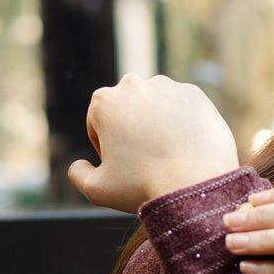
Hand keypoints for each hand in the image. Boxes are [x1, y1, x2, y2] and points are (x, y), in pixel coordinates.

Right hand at [68, 74, 239, 212]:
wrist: (195, 182)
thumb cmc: (143, 186)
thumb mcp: (97, 189)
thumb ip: (78, 175)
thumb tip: (78, 165)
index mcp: (103, 101)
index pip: (99, 125)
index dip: (107, 149)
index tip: (123, 168)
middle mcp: (133, 84)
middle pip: (126, 112)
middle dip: (131, 132)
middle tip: (146, 161)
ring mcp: (166, 86)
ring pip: (154, 107)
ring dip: (156, 125)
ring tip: (167, 154)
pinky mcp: (194, 93)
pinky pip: (182, 109)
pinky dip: (181, 124)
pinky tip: (185, 146)